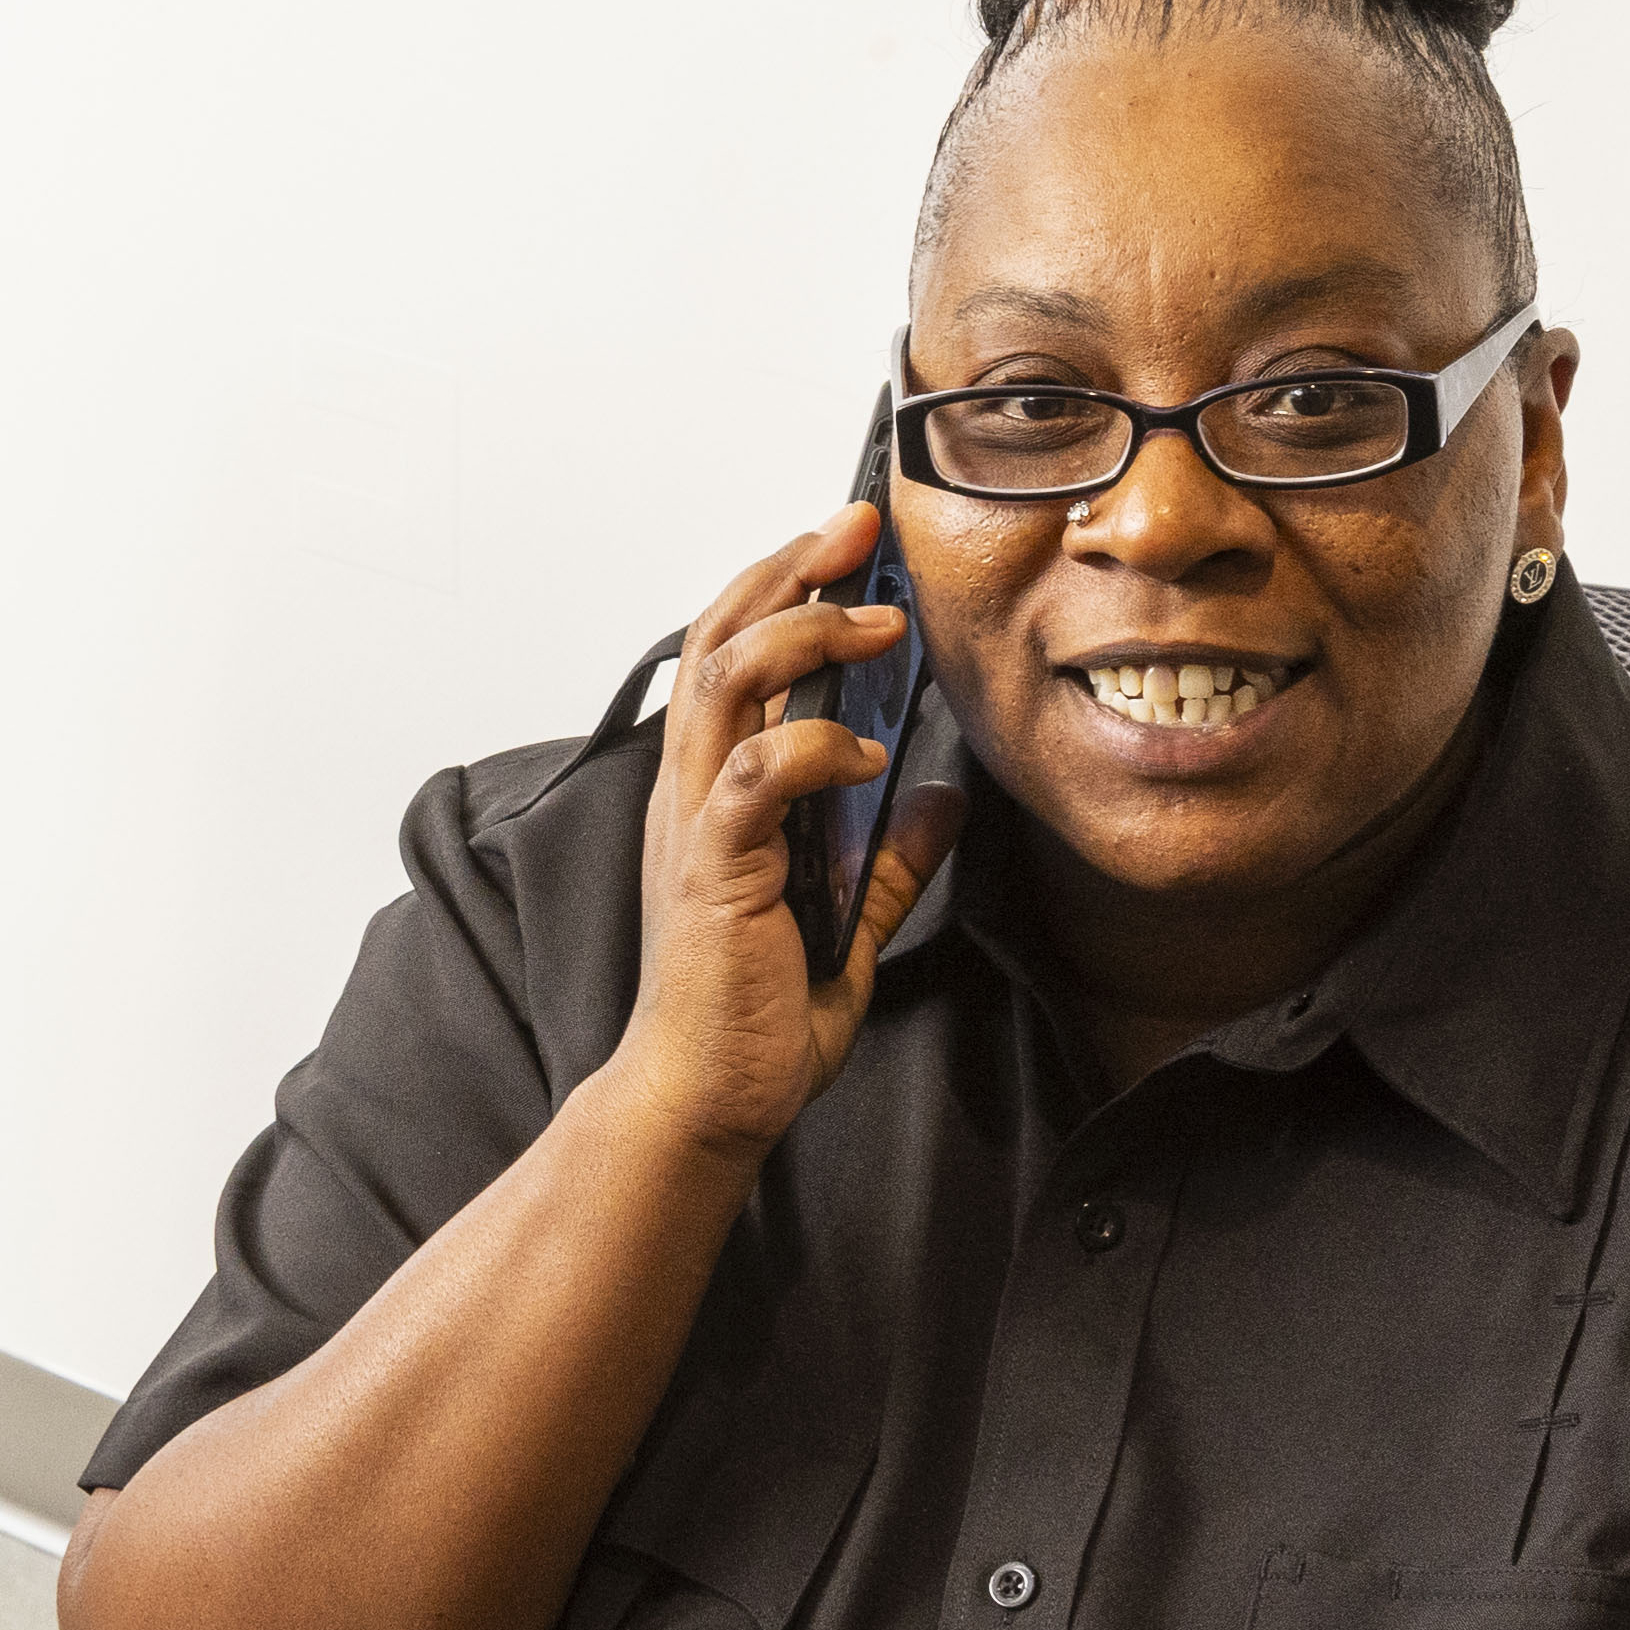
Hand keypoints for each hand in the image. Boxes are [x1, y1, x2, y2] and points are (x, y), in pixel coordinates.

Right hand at [614, 502, 963, 1172]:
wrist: (709, 1102)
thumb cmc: (753, 1018)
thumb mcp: (845, 921)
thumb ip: (884, 856)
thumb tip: (938, 795)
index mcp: (712, 790)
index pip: (733, 650)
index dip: (785, 582)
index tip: (851, 540)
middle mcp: (691, 791)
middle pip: (722, 635)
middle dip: (793, 567)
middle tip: (861, 526)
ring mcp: (696, 826)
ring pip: (727, 680)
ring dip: (806, 633)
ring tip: (881, 619)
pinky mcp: (715, 871)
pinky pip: (756, 777)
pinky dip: (817, 748)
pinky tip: (872, 753)